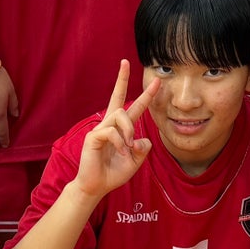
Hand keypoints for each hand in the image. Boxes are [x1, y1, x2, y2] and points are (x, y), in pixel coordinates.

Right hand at [75, 59, 158, 197]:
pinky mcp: (92, 137)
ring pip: (120, 116)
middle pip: (117, 96)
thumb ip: (143, 149)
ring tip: (128, 147)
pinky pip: (111, 132)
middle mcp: (110, 124)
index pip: (134, 107)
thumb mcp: (136, 161)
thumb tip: (143, 139)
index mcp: (121, 129)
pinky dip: (120, 143)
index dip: (145, 95)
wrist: (96, 186)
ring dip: (128, 131)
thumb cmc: (114, 173)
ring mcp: (100, 129)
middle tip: (125, 62)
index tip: (156, 82)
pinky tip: (120, 152)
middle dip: (121, 78)